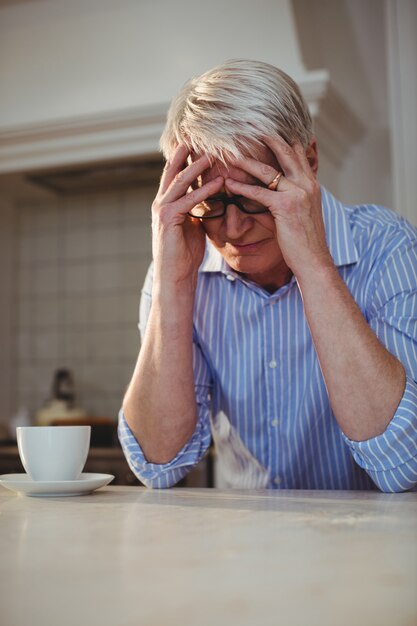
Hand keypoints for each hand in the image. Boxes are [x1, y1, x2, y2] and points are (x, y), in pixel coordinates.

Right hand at [152, 145, 222, 283]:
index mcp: (166, 202)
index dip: (186, 154)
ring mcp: (162, 210)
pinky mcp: (168, 220)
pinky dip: (203, 190)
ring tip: (213, 152)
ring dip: (197, 165)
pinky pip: (188, 201)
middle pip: (173, 168)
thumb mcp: (193, 225)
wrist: (174, 277)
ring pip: (180, 181)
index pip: (176, 171)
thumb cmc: (185, 254)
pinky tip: (217, 182)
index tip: (199, 138)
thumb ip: (197, 209)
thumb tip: (210, 197)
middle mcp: (161, 202)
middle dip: (186, 150)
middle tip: (201, 132)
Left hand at [224, 136, 332, 278]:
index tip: (267, 126)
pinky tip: (228, 184)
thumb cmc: (306, 241)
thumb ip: (295, 197)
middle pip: (285, 151)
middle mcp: (307, 184)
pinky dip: (242, 187)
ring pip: (268, 171)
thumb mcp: (304, 213)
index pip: (297, 153)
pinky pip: (259, 193)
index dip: (282, 138)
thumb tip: (282, 190)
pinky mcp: (286, 207)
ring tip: (230, 153)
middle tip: (249, 123)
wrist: (315, 261)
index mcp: (312, 183)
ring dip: (247, 161)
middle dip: (267, 135)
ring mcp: (298, 194)